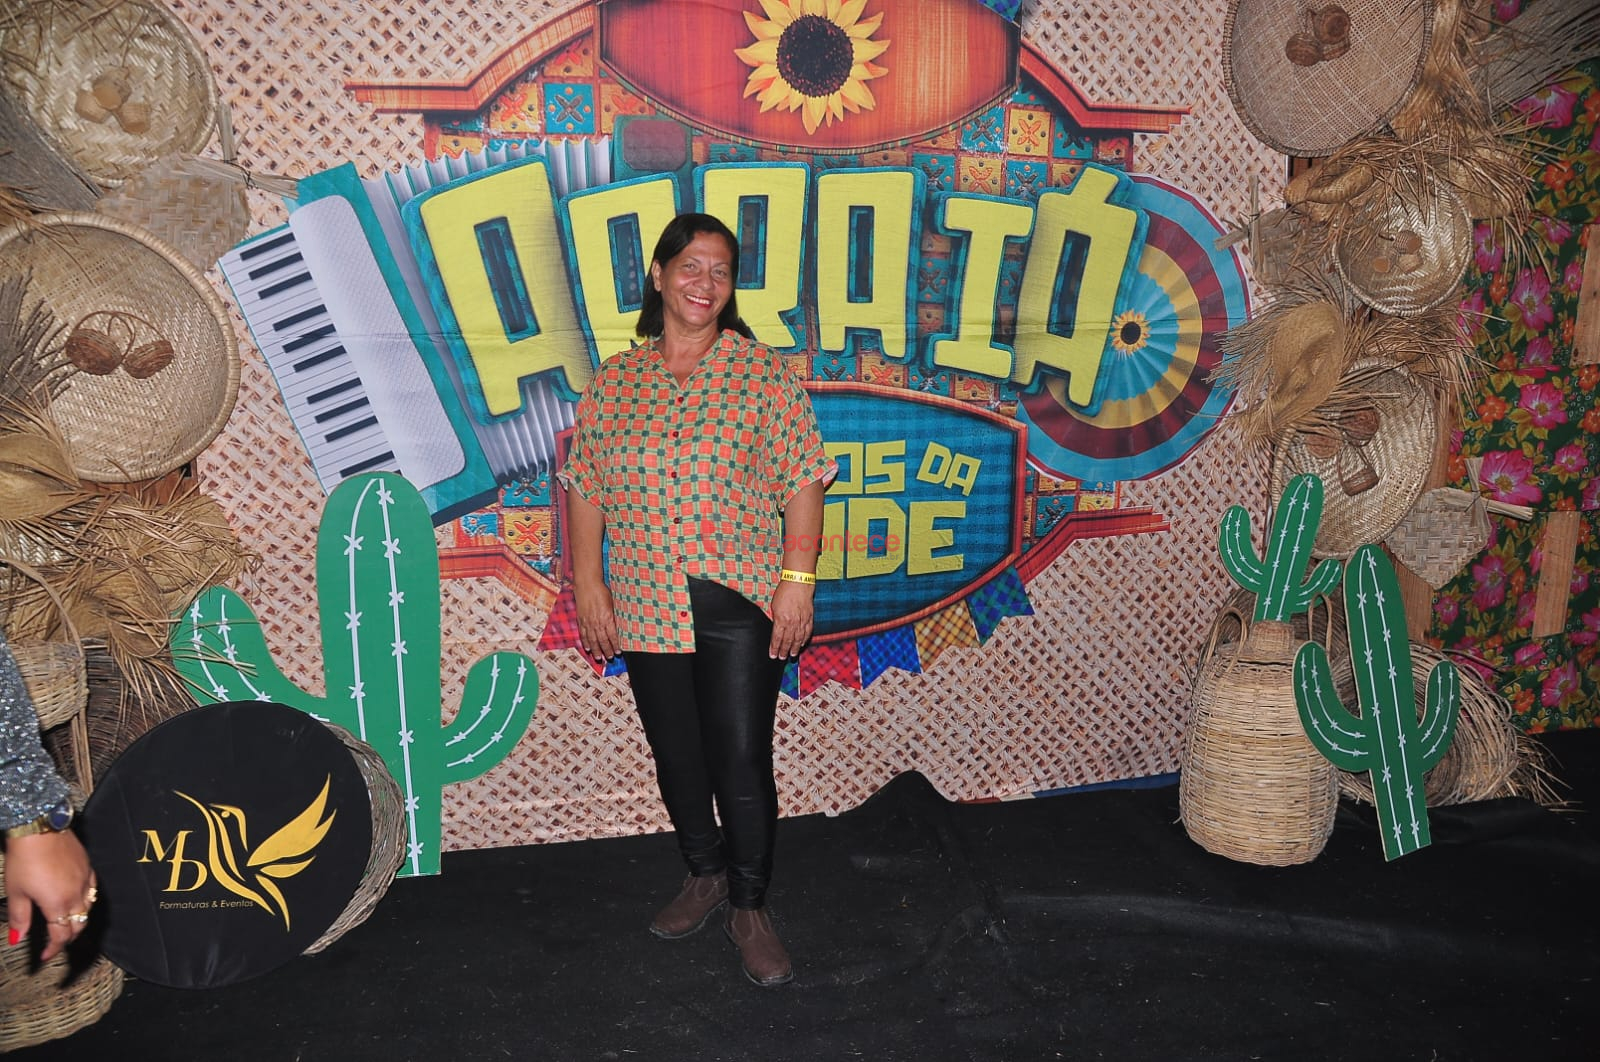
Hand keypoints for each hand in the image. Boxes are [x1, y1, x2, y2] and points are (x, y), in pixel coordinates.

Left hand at [5, 829, 96, 960]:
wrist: (40, 829)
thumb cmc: (25, 858)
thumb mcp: (16, 891)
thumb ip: (20, 918)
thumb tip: (17, 938)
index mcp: (58, 904)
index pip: (61, 935)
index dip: (54, 949)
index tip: (46, 955)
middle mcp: (75, 895)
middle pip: (78, 925)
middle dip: (68, 937)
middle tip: (56, 942)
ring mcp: (84, 880)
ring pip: (88, 909)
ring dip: (78, 920)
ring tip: (66, 923)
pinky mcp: (87, 867)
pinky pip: (92, 890)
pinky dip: (87, 900)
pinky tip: (79, 898)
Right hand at [574, 579, 620, 661]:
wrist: (587, 584)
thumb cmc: (601, 591)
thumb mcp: (612, 603)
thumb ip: (614, 616)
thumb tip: (618, 626)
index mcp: (607, 618)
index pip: (612, 636)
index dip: (615, 645)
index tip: (619, 651)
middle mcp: (597, 622)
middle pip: (602, 640)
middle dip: (606, 650)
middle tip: (610, 658)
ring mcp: (588, 622)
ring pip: (592, 640)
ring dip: (596, 650)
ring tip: (599, 657)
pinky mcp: (581, 620)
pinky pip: (583, 634)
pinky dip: (586, 642)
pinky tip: (588, 648)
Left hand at [768, 579, 813, 658]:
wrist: (799, 583)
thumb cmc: (784, 592)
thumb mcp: (774, 606)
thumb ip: (775, 619)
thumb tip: (776, 628)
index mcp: (781, 620)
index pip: (777, 638)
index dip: (774, 648)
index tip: (773, 655)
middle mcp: (792, 623)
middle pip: (787, 641)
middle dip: (784, 651)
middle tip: (782, 658)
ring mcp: (802, 621)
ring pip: (798, 639)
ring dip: (794, 648)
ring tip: (792, 655)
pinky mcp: (809, 618)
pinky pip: (807, 632)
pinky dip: (804, 639)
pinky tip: (802, 644)